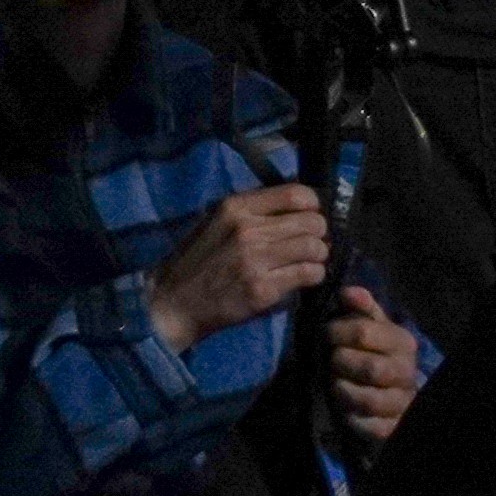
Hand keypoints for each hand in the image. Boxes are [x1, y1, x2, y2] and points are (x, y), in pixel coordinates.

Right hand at [147, 180, 332, 351]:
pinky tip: (305, 278)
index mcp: (236, 207)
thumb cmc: (198, 261)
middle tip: (313, 243)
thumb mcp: (217, 222)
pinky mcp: (264, 289)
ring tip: (310, 261)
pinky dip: (314, 275)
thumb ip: (252, 211)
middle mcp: (248, 229)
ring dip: (319, 256)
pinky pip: (308, 274)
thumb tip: (297, 205)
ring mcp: (256, 260)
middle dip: (319, 233)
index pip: (295, 194)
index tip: (311, 216)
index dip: (313, 205)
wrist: (175, 302)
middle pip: (311, 222)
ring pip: (315, 248)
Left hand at [329, 282, 423, 448]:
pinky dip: (351, 417)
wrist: (390, 394)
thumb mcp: (370, 327)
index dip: (336, 331)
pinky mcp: (392, 427)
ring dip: (344, 391)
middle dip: (341, 364)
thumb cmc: (373, 354)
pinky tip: (344, 408)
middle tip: (330, 361)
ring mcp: (402, 401)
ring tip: (335, 384)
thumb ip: (361, 309)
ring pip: (369, 399)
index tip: (326, 333)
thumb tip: (347, 292)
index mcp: (402, 342)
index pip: (363, 332)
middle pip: (368, 368)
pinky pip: (370, 425)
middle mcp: (407, 371)